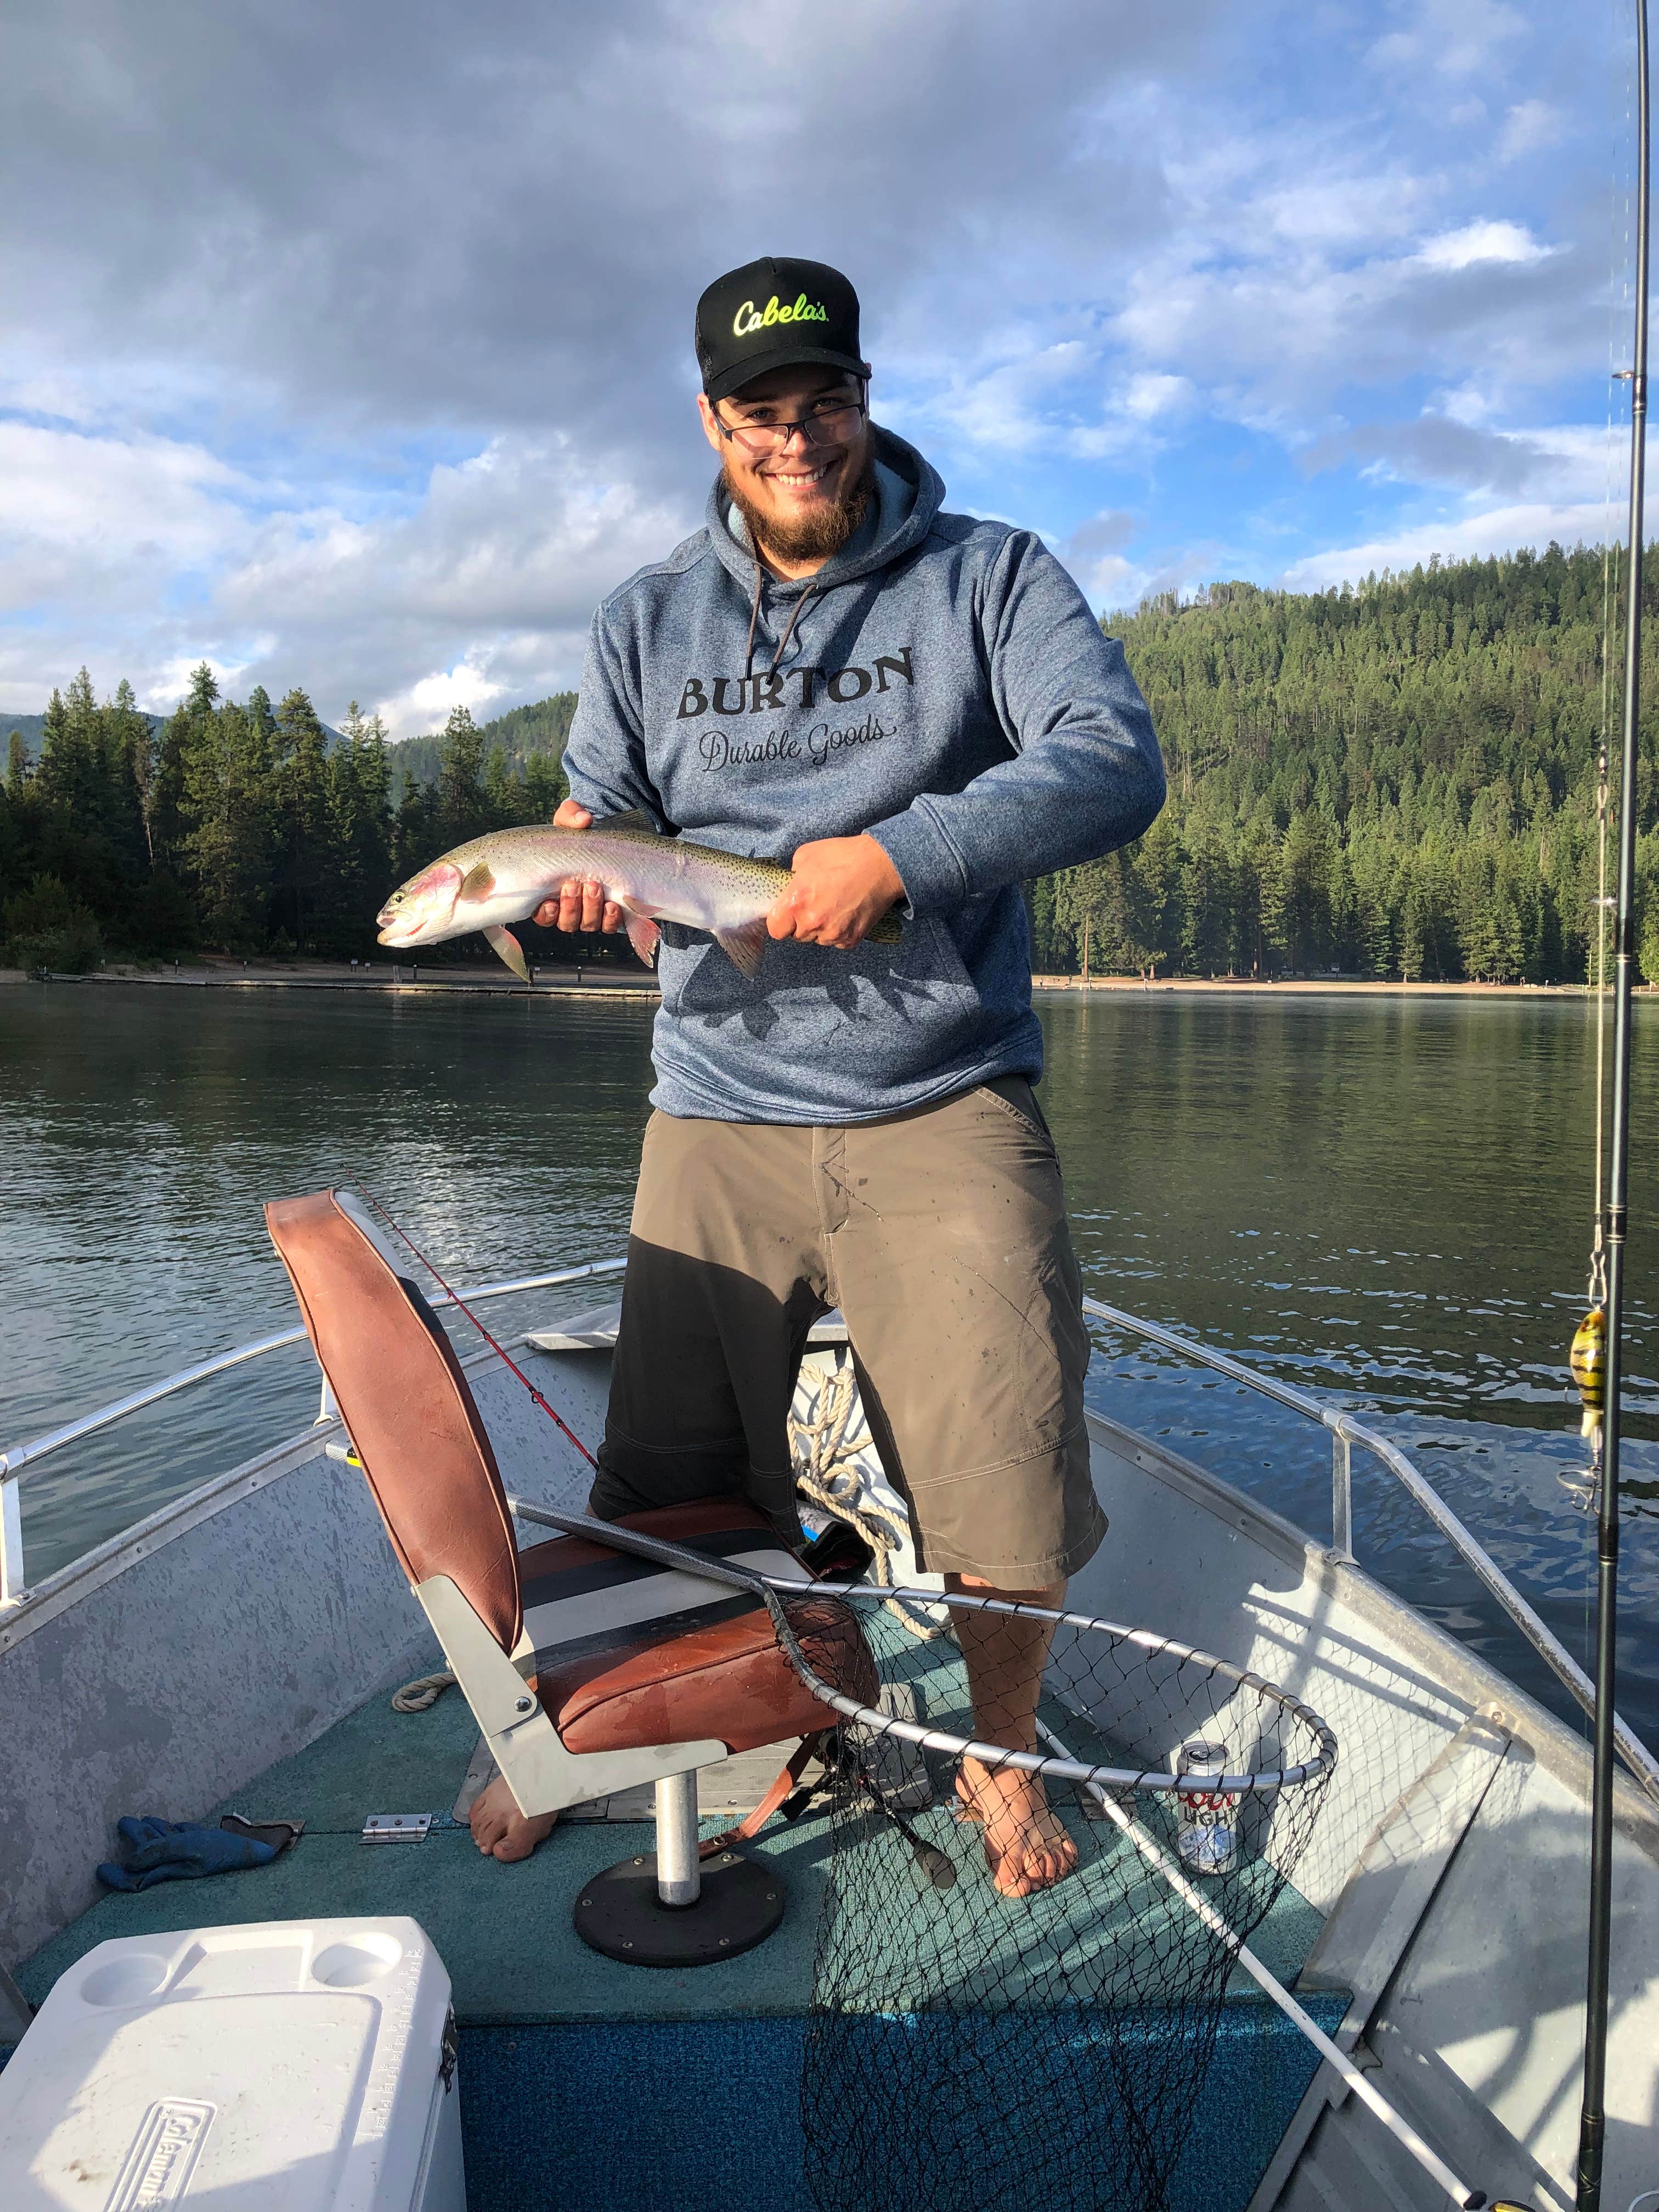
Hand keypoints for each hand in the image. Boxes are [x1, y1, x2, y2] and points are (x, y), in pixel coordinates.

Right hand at [531, 798, 623, 932]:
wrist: (611, 837)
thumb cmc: (582, 832)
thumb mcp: (571, 818)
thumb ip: (571, 814)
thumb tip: (584, 820)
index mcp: (550, 891)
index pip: (543, 915)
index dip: (545, 914)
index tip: (550, 902)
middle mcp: (571, 907)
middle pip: (566, 922)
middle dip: (570, 907)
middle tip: (574, 885)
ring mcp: (593, 911)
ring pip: (587, 924)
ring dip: (590, 910)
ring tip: (594, 887)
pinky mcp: (613, 912)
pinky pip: (611, 925)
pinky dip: (611, 919)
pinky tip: (613, 905)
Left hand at [766, 833, 905, 949]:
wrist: (880, 865)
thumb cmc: (842, 856)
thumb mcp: (805, 856)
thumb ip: (792, 877)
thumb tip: (791, 886)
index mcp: (796, 902)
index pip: (775, 930)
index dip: (780, 922)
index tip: (787, 914)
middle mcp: (812, 923)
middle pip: (797, 936)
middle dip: (801, 923)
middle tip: (816, 904)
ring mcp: (833, 934)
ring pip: (818, 940)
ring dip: (821, 928)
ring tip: (834, 906)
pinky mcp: (851, 940)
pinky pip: (837, 941)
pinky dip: (840, 931)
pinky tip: (847, 913)